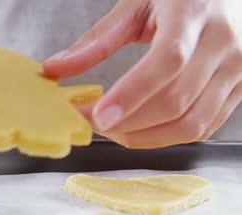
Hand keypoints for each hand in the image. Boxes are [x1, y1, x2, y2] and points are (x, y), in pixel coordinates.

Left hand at [44, 0, 241, 148]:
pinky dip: (168, 137)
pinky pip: (204, 127)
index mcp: (194, 13)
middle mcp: (223, 43)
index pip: (167, 61)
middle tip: (93, 123)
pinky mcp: (240, 89)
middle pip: (176, 101)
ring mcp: (237, 69)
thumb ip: (97, 39)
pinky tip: (142, 129)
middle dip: (128, 123)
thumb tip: (56, 68)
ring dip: (145, 137)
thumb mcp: (137, 5)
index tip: (98, 115)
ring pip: (192, 123)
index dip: (131, 94)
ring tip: (114, 130)